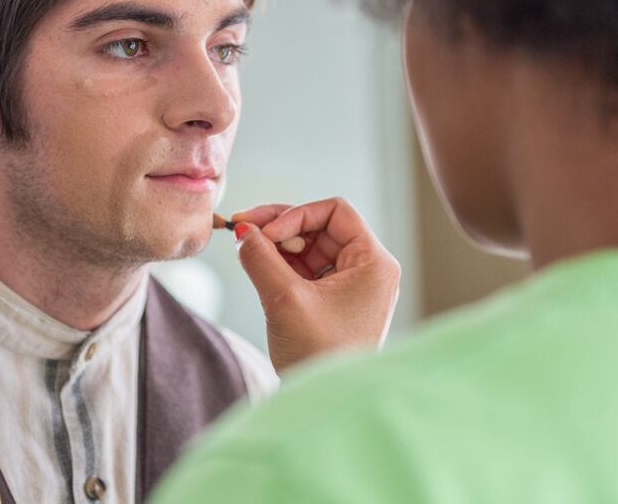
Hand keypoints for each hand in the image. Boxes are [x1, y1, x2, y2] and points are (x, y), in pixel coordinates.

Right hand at [232, 198, 399, 372]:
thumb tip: (243, 231)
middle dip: (281, 226)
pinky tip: (258, 266)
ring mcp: (352, 287)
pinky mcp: (334, 303)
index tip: (264, 233)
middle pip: (322, 226)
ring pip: (311, 247)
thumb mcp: (284, 300)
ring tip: (247, 249)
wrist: (324, 407)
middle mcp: (368, 270)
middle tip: (243, 228)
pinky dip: (281, 264)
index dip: (296, 214)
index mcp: (374, 263)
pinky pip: (307, 269)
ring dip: (278, 245)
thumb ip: (260, 258)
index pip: (336, 211)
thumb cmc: (317, 355)